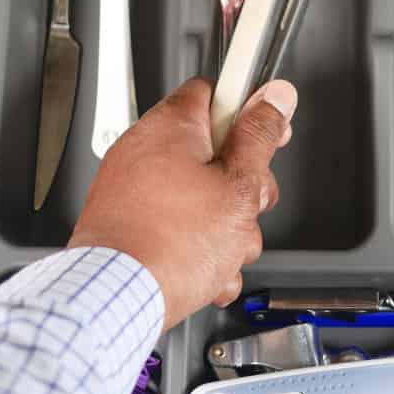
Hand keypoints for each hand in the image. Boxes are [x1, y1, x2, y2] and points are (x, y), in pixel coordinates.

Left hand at [68, 77, 296, 330]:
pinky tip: (205, 270)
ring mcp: (131, 189)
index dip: (250, 111)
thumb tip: (275, 98)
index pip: (216, 92)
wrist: (118, 300)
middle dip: (242, 185)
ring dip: (224, 227)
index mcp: (170, 126)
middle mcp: (143, 150)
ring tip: (223, 251)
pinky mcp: (126, 225)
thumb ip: (260, 137)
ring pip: (199, 197)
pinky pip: (174, 227)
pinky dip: (195, 249)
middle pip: (214, 151)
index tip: (268, 131)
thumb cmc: (171, 245)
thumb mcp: (238, 185)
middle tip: (247, 205)